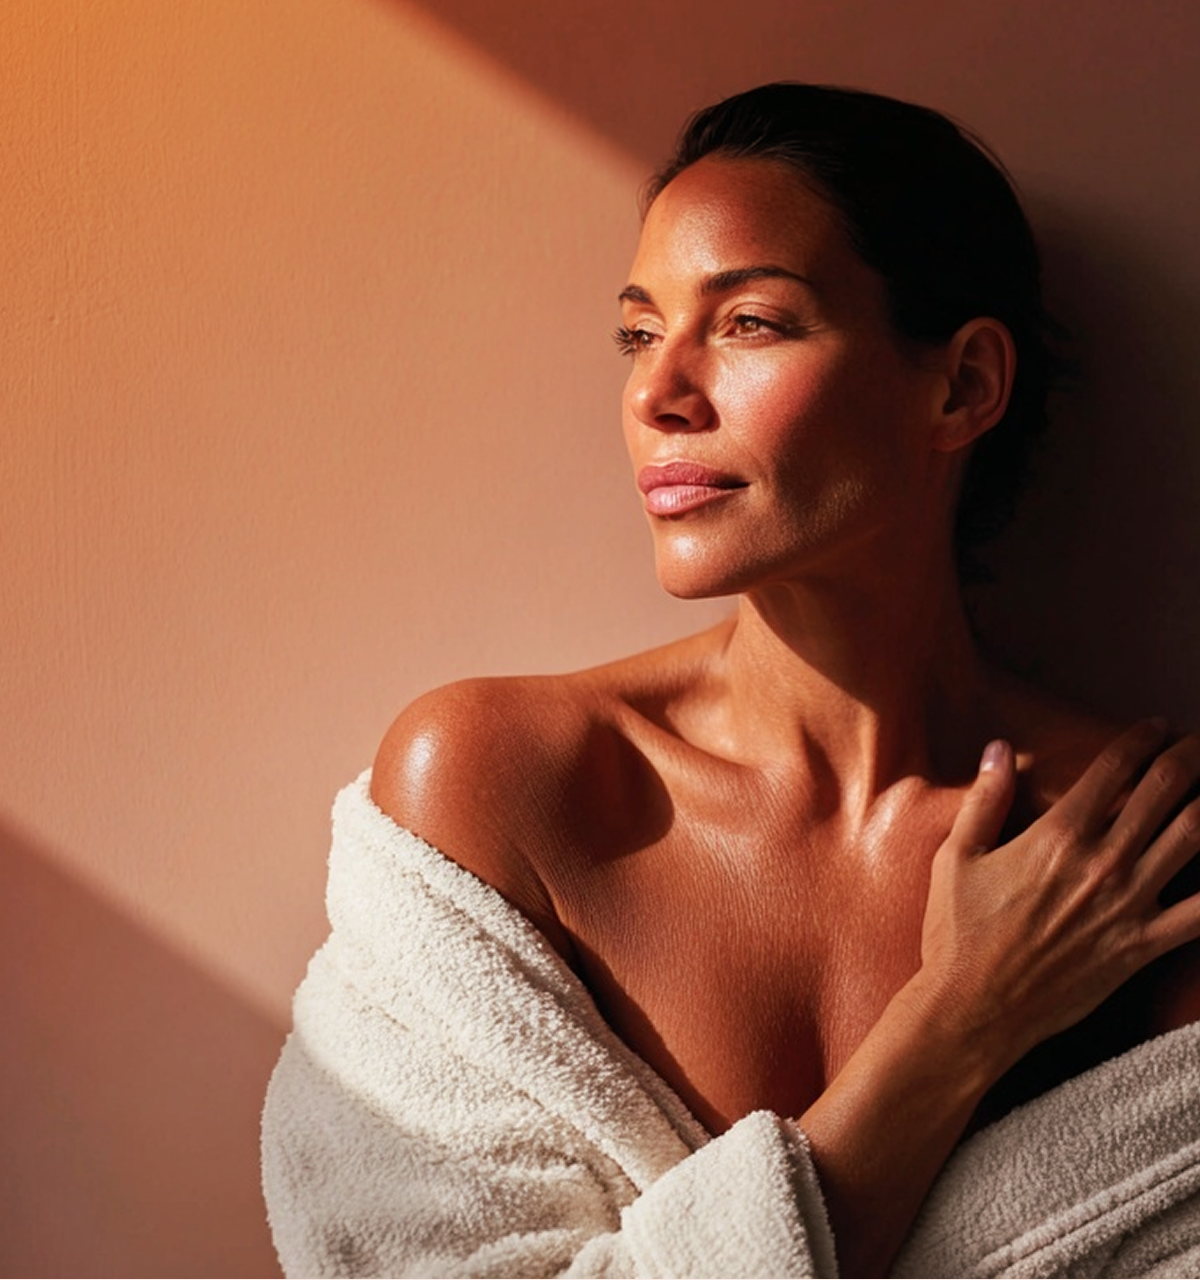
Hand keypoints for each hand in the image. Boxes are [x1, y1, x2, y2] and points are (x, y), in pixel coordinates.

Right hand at [915, 721, 1199, 1069]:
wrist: (976, 1007)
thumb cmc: (958, 931)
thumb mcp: (956, 856)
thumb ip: (985, 799)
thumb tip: (998, 749)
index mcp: (1057, 835)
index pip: (1114, 768)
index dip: (1142, 738)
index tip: (1156, 726)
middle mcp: (1102, 862)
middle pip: (1164, 791)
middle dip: (1189, 757)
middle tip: (1197, 744)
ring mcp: (1128, 904)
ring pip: (1193, 837)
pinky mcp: (1142, 946)